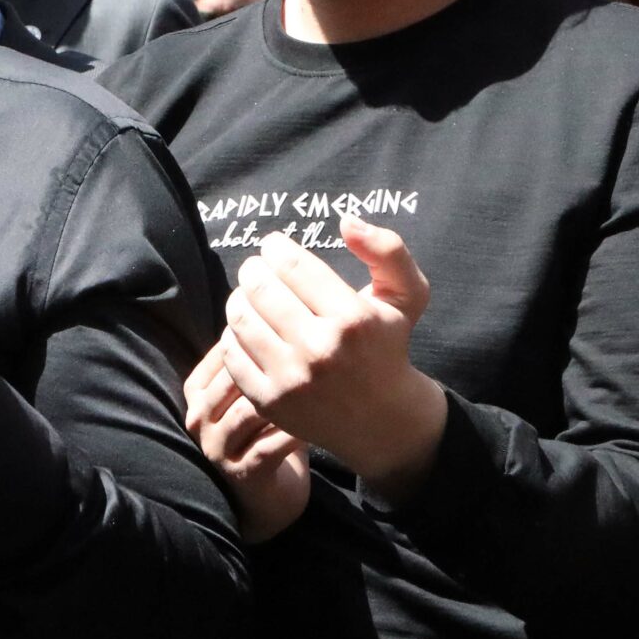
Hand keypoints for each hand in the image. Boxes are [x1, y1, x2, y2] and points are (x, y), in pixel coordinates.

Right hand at [183, 341, 310, 542]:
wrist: (270, 491)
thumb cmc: (269, 428)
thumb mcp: (260, 386)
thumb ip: (263, 347)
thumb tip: (291, 293)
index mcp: (199, 386)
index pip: (227, 346)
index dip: (267, 332)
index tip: (308, 324)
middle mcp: (200, 415)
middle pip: (235, 374)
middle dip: (280, 360)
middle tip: (321, 351)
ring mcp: (217, 447)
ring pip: (250, 410)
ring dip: (289, 398)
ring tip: (324, 386)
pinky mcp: (242, 473)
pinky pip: (269, 445)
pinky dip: (296, 431)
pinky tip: (321, 422)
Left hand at [219, 218, 444, 495]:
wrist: (381, 417)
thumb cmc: (388, 345)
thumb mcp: (407, 294)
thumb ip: (388, 250)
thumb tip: (347, 221)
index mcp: (353, 318)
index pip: (290, 264)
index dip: (274, 247)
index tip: (274, 246)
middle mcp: (321, 349)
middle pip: (260, 288)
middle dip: (252, 269)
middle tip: (256, 268)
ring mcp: (292, 379)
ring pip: (240, 319)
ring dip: (239, 298)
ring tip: (249, 294)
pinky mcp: (269, 402)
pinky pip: (231, 354)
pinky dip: (232, 335)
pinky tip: (248, 328)